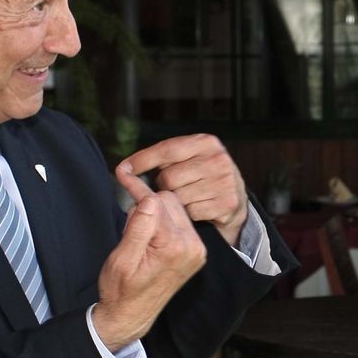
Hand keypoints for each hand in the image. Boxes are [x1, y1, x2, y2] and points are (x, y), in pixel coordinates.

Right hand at [91, 173, 207, 348]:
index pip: (157, 202)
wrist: (132, 314)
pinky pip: (179, 220)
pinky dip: (162, 220)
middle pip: (169, 200)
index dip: (136, 188)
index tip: (122, 173)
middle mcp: (192, 246)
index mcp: (175, 247)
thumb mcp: (121, 259)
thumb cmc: (121, 290)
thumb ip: (138, 228)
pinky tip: (149, 235)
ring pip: (174, 207)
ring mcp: (196, 248)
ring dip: (154, 211)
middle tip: (128, 221)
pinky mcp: (194, 250)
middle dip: (146, 204)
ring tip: (138, 233)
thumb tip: (148, 198)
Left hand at [120, 134, 247, 246]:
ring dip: (174, 203)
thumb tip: (125, 168)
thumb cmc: (202, 180)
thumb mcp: (189, 160)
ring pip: (177, 197)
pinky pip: (190, 213)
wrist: (235, 203)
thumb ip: (163, 159)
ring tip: (184, 200)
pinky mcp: (226, 204)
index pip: (166, 150)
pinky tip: (195, 211)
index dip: (142, 160)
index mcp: (206, 142)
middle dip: (163, 187)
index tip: (123, 169)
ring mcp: (224, 182)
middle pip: (168, 177)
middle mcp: (217, 159)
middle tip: (171, 190)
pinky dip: (187, 215)